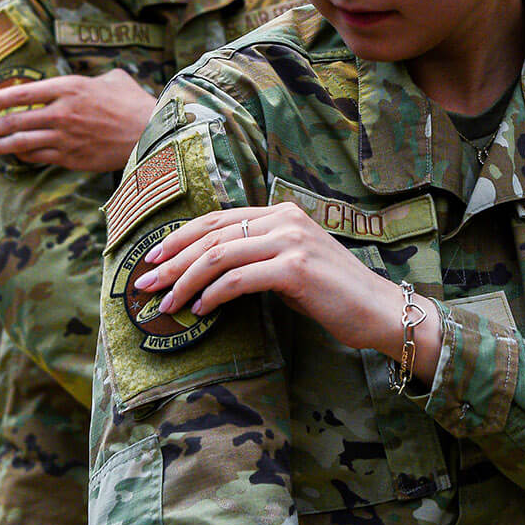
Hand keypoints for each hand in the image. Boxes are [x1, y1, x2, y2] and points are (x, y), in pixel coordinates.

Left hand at [0, 68, 155, 170]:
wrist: (151, 134)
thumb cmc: (134, 103)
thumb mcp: (113, 79)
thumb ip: (91, 79)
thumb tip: (85, 80)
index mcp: (70, 88)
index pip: (23, 93)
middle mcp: (62, 113)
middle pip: (16, 121)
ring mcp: (66, 138)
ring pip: (23, 143)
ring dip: (3, 144)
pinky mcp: (72, 158)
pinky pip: (40, 158)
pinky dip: (25, 157)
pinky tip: (19, 156)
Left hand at [132, 204, 441, 375]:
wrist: (380, 311)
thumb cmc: (335, 294)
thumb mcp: (292, 265)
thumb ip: (259, 257)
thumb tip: (211, 270)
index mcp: (281, 213)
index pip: (218, 219)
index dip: (180, 237)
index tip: (152, 258)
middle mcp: (284, 219)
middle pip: (211, 234)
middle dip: (171, 260)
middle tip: (144, 284)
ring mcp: (290, 241)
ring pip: (218, 256)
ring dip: (184, 281)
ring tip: (166, 304)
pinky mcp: (294, 269)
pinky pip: (238, 279)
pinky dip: (212, 295)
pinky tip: (200, 311)